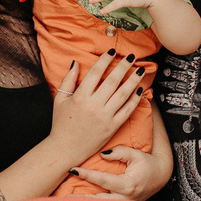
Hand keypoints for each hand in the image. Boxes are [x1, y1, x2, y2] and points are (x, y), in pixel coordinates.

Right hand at [50, 51, 144, 166]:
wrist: (65, 149)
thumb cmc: (61, 124)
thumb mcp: (60, 100)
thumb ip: (68, 80)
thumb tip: (76, 62)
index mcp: (80, 97)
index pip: (96, 73)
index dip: (105, 60)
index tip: (112, 51)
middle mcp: (94, 106)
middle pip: (113, 81)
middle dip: (124, 66)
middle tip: (132, 56)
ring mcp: (105, 117)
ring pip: (123, 94)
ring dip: (133, 80)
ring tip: (141, 70)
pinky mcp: (113, 127)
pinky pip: (127, 111)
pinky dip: (135, 100)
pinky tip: (140, 90)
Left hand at [70, 145, 170, 200]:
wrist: (160, 176)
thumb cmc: (147, 164)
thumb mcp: (136, 154)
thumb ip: (120, 152)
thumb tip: (102, 154)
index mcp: (127, 185)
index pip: (102, 180)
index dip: (86, 174)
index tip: (73, 170)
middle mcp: (124, 198)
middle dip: (81, 200)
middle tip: (64, 198)